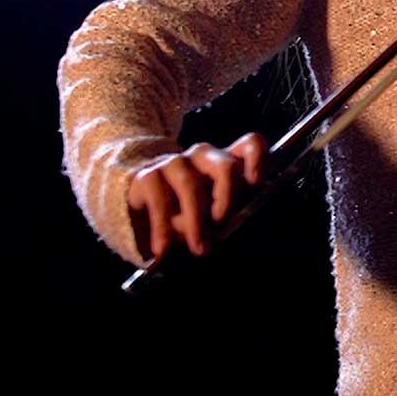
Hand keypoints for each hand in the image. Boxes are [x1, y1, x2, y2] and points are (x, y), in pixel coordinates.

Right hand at [126, 132, 265, 260]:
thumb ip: (226, 216)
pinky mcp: (148, 176)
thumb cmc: (185, 212)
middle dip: (228, 199)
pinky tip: (163, 249)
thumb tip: (229, 231)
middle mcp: (204, 157)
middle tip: (222, 224)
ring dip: (196, 220)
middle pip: (226, 167)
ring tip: (199, 248)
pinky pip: (159, 200)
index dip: (258, 158)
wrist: (138, 207)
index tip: (256, 181)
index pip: (250, 145)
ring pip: (191, 184)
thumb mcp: (211, 216)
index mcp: (227, 162)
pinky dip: (163, 228)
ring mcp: (175, 163)